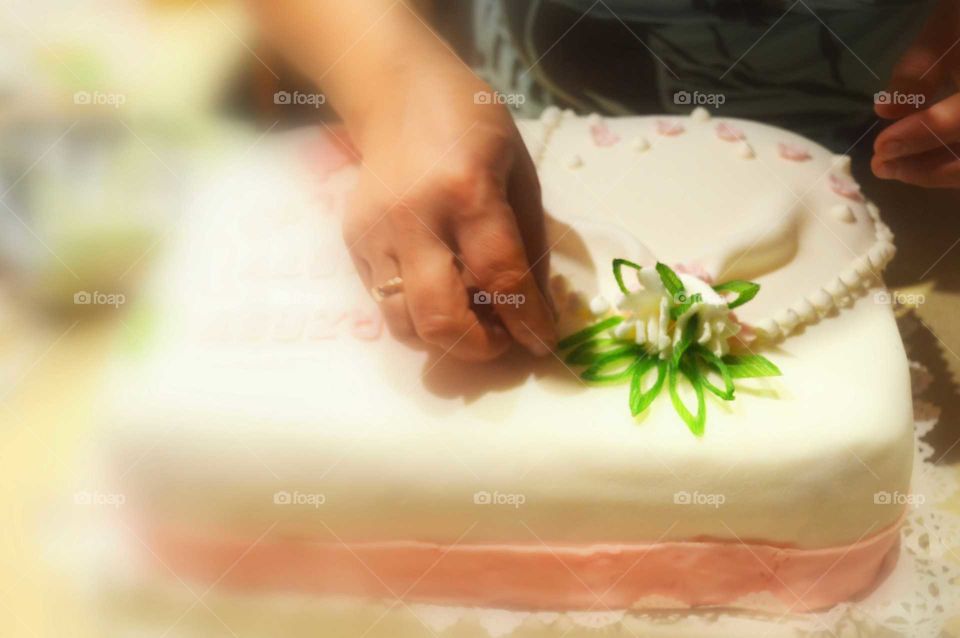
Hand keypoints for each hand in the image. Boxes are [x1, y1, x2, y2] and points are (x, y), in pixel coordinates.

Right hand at [342, 62, 555, 360]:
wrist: (394, 91)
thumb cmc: (470, 125)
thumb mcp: (519, 173)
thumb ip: (529, 244)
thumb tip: (538, 312)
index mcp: (468, 192)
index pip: (499, 277)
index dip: (526, 321)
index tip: (541, 342)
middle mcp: (415, 219)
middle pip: (439, 317)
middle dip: (477, 348)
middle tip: (501, 340)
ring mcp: (376, 235)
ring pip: (404, 324)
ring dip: (444, 339)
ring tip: (472, 321)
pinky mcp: (353, 243)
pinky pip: (385, 303)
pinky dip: (418, 314)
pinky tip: (441, 292)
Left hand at [872, 0, 959, 187]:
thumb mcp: (953, 24)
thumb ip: (923, 65)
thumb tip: (887, 110)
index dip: (925, 133)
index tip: (882, 145)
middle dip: (928, 167)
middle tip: (881, 168)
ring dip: (939, 172)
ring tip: (895, 168)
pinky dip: (953, 163)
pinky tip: (923, 162)